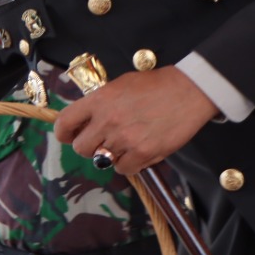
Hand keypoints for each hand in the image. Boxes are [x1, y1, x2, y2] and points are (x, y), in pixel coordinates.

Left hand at [54, 66, 218, 173]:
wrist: (189, 91)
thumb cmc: (156, 85)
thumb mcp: (120, 85)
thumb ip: (100, 103)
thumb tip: (85, 120)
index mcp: (99, 100)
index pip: (65, 123)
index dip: (64, 133)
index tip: (70, 135)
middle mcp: (108, 120)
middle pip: (81, 148)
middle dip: (89, 147)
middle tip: (102, 141)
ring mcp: (125, 138)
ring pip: (102, 161)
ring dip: (110, 155)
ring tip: (125, 143)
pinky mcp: (143, 152)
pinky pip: (123, 169)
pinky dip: (128, 164)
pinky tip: (137, 151)